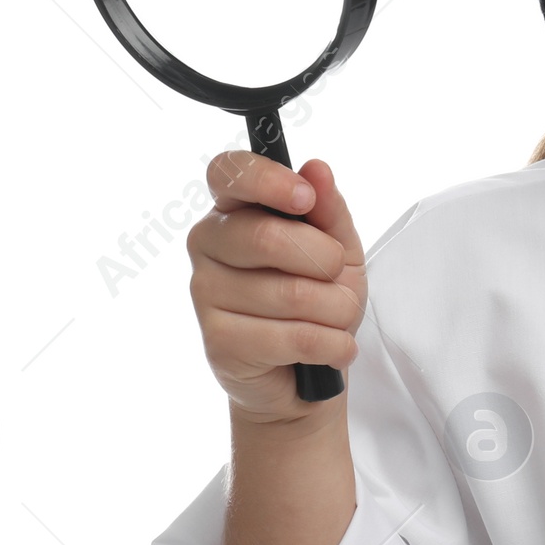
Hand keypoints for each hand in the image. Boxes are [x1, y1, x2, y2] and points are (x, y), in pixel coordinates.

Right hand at [188, 152, 367, 424]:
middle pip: (267, 237)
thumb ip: (329, 209)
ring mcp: (205, 293)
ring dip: (337, 310)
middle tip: (336, 277)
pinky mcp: (218, 341)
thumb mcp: (339, 248)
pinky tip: (332, 348)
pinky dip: (332, 344)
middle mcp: (208, 245)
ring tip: (335, 320)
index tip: (304, 198)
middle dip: (325, 261)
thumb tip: (316, 169)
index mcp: (234, 210)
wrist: (306, 375)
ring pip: (292, 294)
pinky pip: (295, 336)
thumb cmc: (318, 300)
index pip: (227, 172)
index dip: (267, 180)